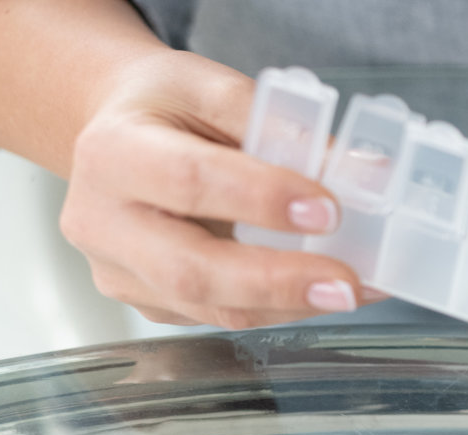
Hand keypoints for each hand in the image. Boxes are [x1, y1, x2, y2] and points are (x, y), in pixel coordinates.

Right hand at [61, 52, 378, 327]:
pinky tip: (323, 290)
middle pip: (189, 270)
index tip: (328, 209)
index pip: (189, 181)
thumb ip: (283, 123)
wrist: (113, 130)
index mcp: (113, 152)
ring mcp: (119, 271)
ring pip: (209, 307)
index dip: (260, 198)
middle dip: (278, 282)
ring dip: (291, 304)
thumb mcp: (212, 87)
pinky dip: (279, 307)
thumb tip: (365, 171)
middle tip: (347, 284)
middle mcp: (102, 221)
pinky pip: (217, 315)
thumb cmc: (165, 106)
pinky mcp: (146, 300)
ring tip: (355, 289)